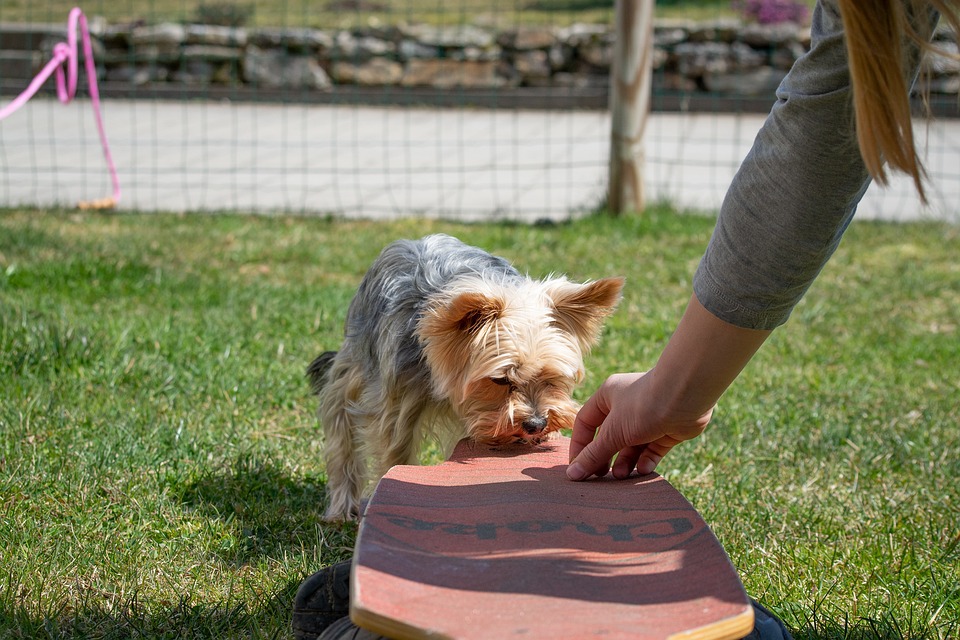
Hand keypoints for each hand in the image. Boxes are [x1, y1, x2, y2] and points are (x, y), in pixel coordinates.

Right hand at [566, 371, 711, 480]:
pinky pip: (653, 448)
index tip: (578, 468)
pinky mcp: (667, 429)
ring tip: (622, 476)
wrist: (685, 397)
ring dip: (625, 461)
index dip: (580, 445)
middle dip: (604, 457)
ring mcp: (648, 417)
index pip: (586, 423)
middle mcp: (626, 405)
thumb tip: (572, 474)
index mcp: (607, 396)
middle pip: (609, 436)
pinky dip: (647, 460)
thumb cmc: (642, 406)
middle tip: (601, 477)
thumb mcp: (612, 433)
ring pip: (632, 445)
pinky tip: (643, 469)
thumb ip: (593, 455)